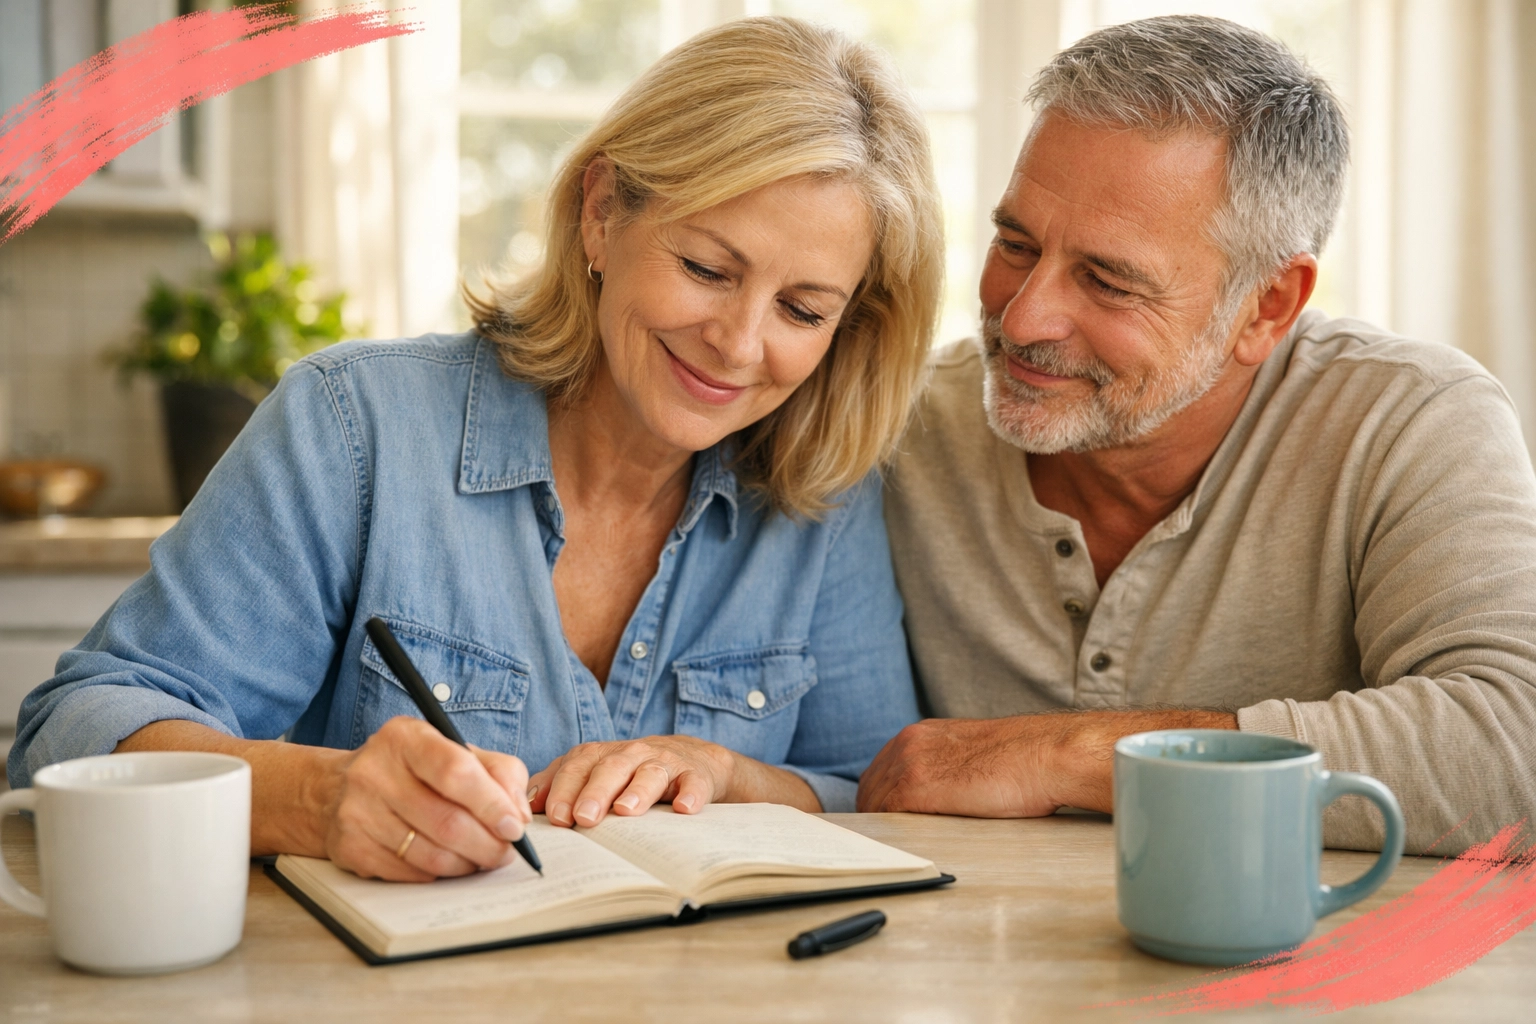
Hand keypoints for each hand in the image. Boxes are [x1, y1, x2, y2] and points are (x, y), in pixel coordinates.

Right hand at [324, 716, 531, 881]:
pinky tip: (446, 862)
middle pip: (447, 821)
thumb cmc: (411, 769)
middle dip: (488, 844)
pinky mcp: (350, 847)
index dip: (492, 805)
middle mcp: (374, 771)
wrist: (336, 789)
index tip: (515, 827)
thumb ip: (498, 772)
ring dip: (467, 864)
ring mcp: (357, 811)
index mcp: (405, 737)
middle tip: (506, 852)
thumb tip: (519, 816)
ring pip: (431, 855)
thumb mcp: (454, 752)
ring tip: (481, 858)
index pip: (456, 772)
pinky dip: (439, 873)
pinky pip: (411, 873)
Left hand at [527, 735, 741, 826]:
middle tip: (583, 818)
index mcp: (601, 755)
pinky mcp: (695, 774)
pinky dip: (690, 794)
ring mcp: (664, 762)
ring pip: (650, 772)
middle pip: (610, 768)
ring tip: (626, 811)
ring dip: (637, 790)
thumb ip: (559, 785)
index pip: (577, 767)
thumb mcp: (594, 773)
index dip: (564, 790)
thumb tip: (524, 806)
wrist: (690, 758)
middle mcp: (630, 754)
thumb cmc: (630, 773)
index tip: (554, 816)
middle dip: (594, 792)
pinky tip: (684, 809)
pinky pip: (694, 783)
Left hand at [856, 710, 1237, 815]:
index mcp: (922, 734)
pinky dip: (888, 833)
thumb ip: (948, 771)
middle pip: (870, 787)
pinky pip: (886, 814)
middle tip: (886, 844)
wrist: (1049, 756)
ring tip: (894, 853)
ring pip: (874, 802)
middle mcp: (909, 742)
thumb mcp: (976, 758)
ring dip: (881, 827)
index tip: (887, 823)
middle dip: (876, 815)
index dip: (881, 801)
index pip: (881, 772)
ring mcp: (910, 762)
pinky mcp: (918, 784)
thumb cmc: (1025, 761)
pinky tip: (902, 849)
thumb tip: (940, 802)